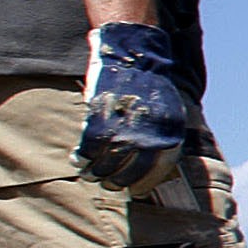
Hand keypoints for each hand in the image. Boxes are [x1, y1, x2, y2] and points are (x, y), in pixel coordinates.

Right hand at [75, 24, 202, 191]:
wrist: (138, 57)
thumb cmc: (152, 88)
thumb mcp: (170, 115)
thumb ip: (162, 139)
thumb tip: (153, 166)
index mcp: (169, 135)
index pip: (156, 173)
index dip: (141, 184)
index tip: (133, 189)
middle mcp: (148, 136)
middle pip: (129, 173)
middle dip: (116, 183)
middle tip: (108, 184)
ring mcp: (123, 129)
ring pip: (106, 165)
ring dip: (96, 173)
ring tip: (91, 174)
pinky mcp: (101, 120)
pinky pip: (88, 149)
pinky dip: (81, 158)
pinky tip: (77, 160)